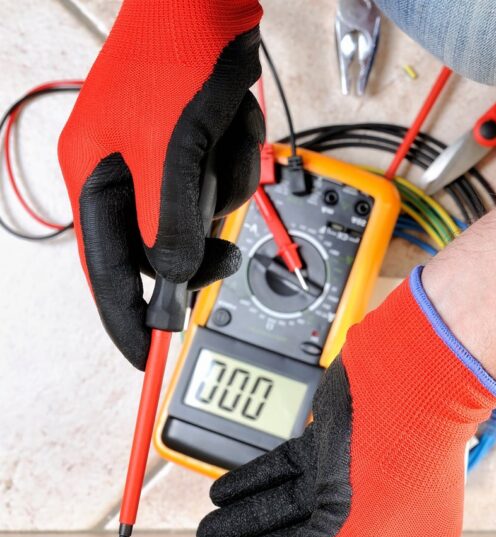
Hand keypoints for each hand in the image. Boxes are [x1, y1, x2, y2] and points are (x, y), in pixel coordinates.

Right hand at [58, 0, 263, 368]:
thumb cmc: (174, 58)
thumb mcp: (170, 152)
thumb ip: (170, 224)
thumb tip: (172, 281)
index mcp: (95, 177)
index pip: (108, 268)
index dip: (126, 315)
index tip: (147, 358)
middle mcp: (124, 171)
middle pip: (166, 242)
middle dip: (200, 231)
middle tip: (222, 245)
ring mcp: (163, 155)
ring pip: (206, 209)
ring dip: (225, 176)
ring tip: (219, 131)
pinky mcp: (198, 140)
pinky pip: (227, 174)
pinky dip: (238, 152)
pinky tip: (231, 116)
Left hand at [196, 268, 495, 536]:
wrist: (411, 372)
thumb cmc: (403, 449)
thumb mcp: (346, 528)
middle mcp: (387, 510)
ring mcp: (360, 476)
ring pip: (297, 504)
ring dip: (252, 516)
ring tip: (211, 530)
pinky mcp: (336, 445)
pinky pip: (290, 471)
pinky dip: (258, 480)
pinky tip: (226, 492)